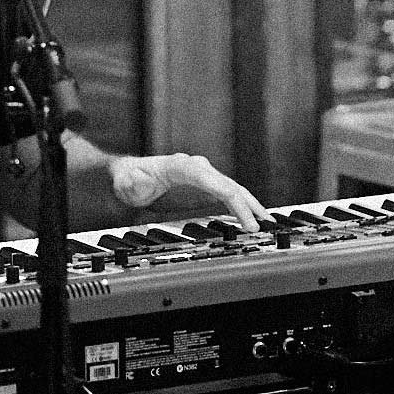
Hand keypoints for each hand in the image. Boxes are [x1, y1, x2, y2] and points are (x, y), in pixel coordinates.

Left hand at [108, 153, 271, 230]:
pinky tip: (252, 216)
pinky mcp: (204, 185)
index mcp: (182, 166)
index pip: (214, 181)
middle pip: (229, 185)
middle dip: (247, 205)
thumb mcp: (126, 181)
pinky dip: (242, 204)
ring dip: (250, 204)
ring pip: (233, 188)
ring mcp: (202, 175)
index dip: (232, 199)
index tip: (244, 218)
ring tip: (266, 221)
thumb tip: (140, 180)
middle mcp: (196, 167)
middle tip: (261, 227)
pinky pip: (228, 194)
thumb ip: (133, 182)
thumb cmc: (128, 178)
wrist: (127, 175)